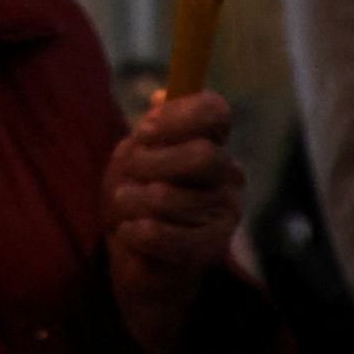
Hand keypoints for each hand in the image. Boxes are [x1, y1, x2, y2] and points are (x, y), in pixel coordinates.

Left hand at [104, 91, 245, 353]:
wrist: (137, 258)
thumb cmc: (137, 198)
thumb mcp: (136, 153)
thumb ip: (152, 126)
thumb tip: (161, 95)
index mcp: (212, 144)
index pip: (215, 111)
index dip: (176, 115)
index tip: (144, 130)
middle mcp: (228, 176)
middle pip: (202, 154)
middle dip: (150, 161)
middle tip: (129, 172)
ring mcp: (224, 214)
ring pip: (167, 196)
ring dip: (129, 200)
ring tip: (125, 207)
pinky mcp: (209, 250)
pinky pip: (160, 234)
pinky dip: (133, 231)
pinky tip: (131, 232)